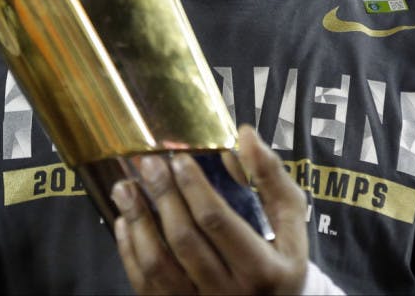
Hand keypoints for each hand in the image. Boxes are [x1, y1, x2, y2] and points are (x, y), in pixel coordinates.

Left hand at [112, 125, 308, 294]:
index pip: (217, 221)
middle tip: (149, 164)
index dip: (193, 186)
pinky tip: (125, 222)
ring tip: (125, 187)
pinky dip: (130, 251)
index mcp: (261, 268)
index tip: (178, 158)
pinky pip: (146, 284)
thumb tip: (246, 135)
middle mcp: (230, 293)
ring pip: (158, 265)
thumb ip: (270, 176)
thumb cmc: (279, 256)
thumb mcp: (289, 218)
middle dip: (163, 196)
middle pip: (184, 240)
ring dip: (138, 221)